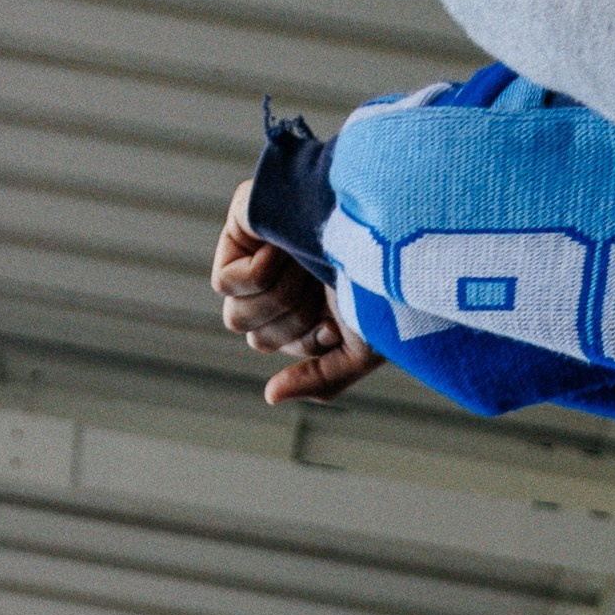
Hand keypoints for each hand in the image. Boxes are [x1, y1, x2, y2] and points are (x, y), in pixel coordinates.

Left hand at [212, 182, 380, 406]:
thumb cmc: (388, 284)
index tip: (337, 317)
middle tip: (326, 286)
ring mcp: (260, 245)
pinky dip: (260, 276)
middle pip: (253, 335)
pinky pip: (224, 281)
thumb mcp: (362, 350)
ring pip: (235, 315)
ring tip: (310, 266)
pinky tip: (287, 248)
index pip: (270, 344)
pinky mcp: (244, 219)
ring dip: (279, 302)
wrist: (390, 227)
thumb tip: (270, 395)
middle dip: (292, 323)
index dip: (305, 341)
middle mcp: (280, 273)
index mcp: (304, 299)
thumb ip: (320, 380)